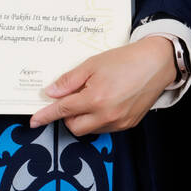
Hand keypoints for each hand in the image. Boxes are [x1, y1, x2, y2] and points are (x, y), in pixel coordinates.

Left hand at [28, 35, 179, 134]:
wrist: (156, 63)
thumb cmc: (126, 60)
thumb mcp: (92, 64)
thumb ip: (69, 81)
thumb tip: (51, 93)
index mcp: (95, 99)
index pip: (63, 111)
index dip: (46, 115)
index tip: (34, 120)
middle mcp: (107, 115)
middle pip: (74, 127)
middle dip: (68, 116)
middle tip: (73, 98)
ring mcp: (119, 122)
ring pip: (89, 130)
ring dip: (83, 119)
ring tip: (93, 97)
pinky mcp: (128, 125)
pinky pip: (105, 128)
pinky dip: (98, 119)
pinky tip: (105, 103)